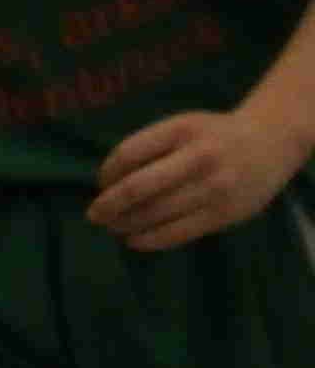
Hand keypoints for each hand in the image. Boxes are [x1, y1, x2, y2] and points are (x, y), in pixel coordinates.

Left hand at [95, 103, 311, 249]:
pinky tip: (134, 239)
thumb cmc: (213, 138)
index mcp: (183, 129)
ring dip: (123, 225)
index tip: (102, 184)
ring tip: (115, 226)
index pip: (127, 154)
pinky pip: (172, 234)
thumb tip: (105, 187)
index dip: (106, 174)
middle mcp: (199, 156)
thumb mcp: (184, 127)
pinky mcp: (222, 213)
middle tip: (95, 215)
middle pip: (136, 188)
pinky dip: (145, 240)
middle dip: (107, 206)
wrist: (272, 142)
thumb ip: (150, 149)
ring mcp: (213, 186)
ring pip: (152, 215)